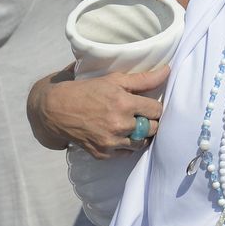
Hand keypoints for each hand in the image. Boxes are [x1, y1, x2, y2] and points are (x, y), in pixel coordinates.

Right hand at [27, 66, 169, 158]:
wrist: (56, 110)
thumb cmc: (86, 90)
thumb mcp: (113, 80)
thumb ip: (143, 78)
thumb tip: (168, 71)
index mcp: (124, 103)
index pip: (157, 110)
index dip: (154, 107)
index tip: (148, 105)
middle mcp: (119, 125)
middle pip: (153, 129)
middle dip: (150, 122)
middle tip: (140, 116)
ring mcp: (111, 142)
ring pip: (142, 143)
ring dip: (140, 135)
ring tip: (130, 125)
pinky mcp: (103, 154)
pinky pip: (126, 153)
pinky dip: (125, 145)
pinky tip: (117, 134)